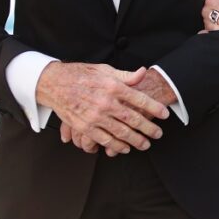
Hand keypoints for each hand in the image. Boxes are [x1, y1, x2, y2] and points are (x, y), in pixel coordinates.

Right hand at [38, 62, 168, 155]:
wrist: (54, 83)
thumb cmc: (81, 75)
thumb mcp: (105, 70)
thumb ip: (125, 75)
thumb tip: (143, 72)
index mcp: (113, 86)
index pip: (139, 99)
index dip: (154, 108)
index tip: (164, 115)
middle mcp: (105, 102)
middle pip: (132, 119)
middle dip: (148, 128)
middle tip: (158, 134)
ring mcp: (94, 116)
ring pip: (120, 132)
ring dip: (135, 140)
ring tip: (145, 144)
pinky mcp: (84, 126)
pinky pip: (103, 139)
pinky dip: (116, 145)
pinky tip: (125, 148)